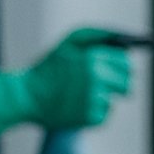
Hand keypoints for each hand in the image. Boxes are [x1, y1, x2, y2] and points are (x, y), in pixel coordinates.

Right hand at [15, 28, 133, 130]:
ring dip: (103, 98)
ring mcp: (94, 99)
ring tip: (83, 96)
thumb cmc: (47, 68)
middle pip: (127, 85)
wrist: (26, 98)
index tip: (114, 70)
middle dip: (117, 85)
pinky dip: (94, 112)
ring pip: (115, 100)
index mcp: (93, 57)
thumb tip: (125, 39)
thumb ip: (96, 35)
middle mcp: (96, 78)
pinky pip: (105, 115)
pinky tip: (77, 107)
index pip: (126, 64)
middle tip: (101, 85)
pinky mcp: (90, 118)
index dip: (120, 67)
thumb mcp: (68, 43)